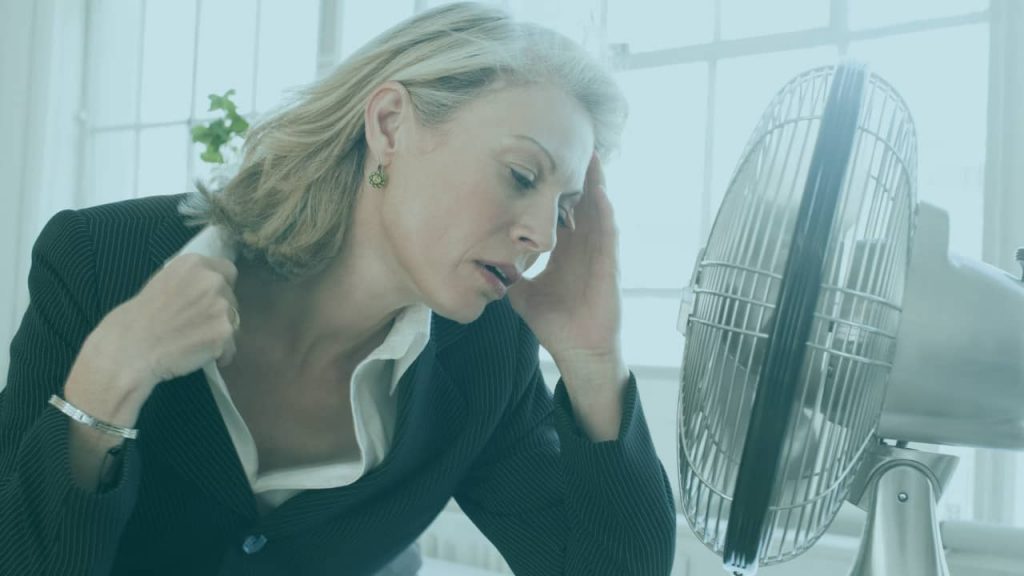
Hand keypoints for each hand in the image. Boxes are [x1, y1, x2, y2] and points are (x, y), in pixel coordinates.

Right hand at [79, 254, 240, 407]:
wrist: (131, 348)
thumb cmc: (140, 318)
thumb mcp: (164, 282)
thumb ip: (191, 281)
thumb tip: (212, 286)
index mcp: (195, 264)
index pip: (227, 270)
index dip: (220, 286)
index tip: (207, 300)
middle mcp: (212, 280)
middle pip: (232, 297)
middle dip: (219, 311)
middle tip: (194, 325)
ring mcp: (221, 306)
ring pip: (234, 322)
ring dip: (220, 333)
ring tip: (193, 341)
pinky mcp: (225, 333)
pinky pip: (231, 348)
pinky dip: (220, 355)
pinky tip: (197, 356)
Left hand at [507, 154, 622, 365]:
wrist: (578, 350)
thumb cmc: (555, 323)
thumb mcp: (522, 293)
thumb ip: (508, 274)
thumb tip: (482, 262)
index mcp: (566, 249)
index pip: (561, 209)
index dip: (555, 185)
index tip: (544, 158)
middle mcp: (585, 246)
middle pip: (582, 199)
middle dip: (577, 172)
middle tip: (571, 138)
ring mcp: (600, 253)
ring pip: (599, 209)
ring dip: (596, 182)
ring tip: (590, 152)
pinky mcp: (610, 265)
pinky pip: (609, 233)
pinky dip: (605, 212)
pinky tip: (599, 192)